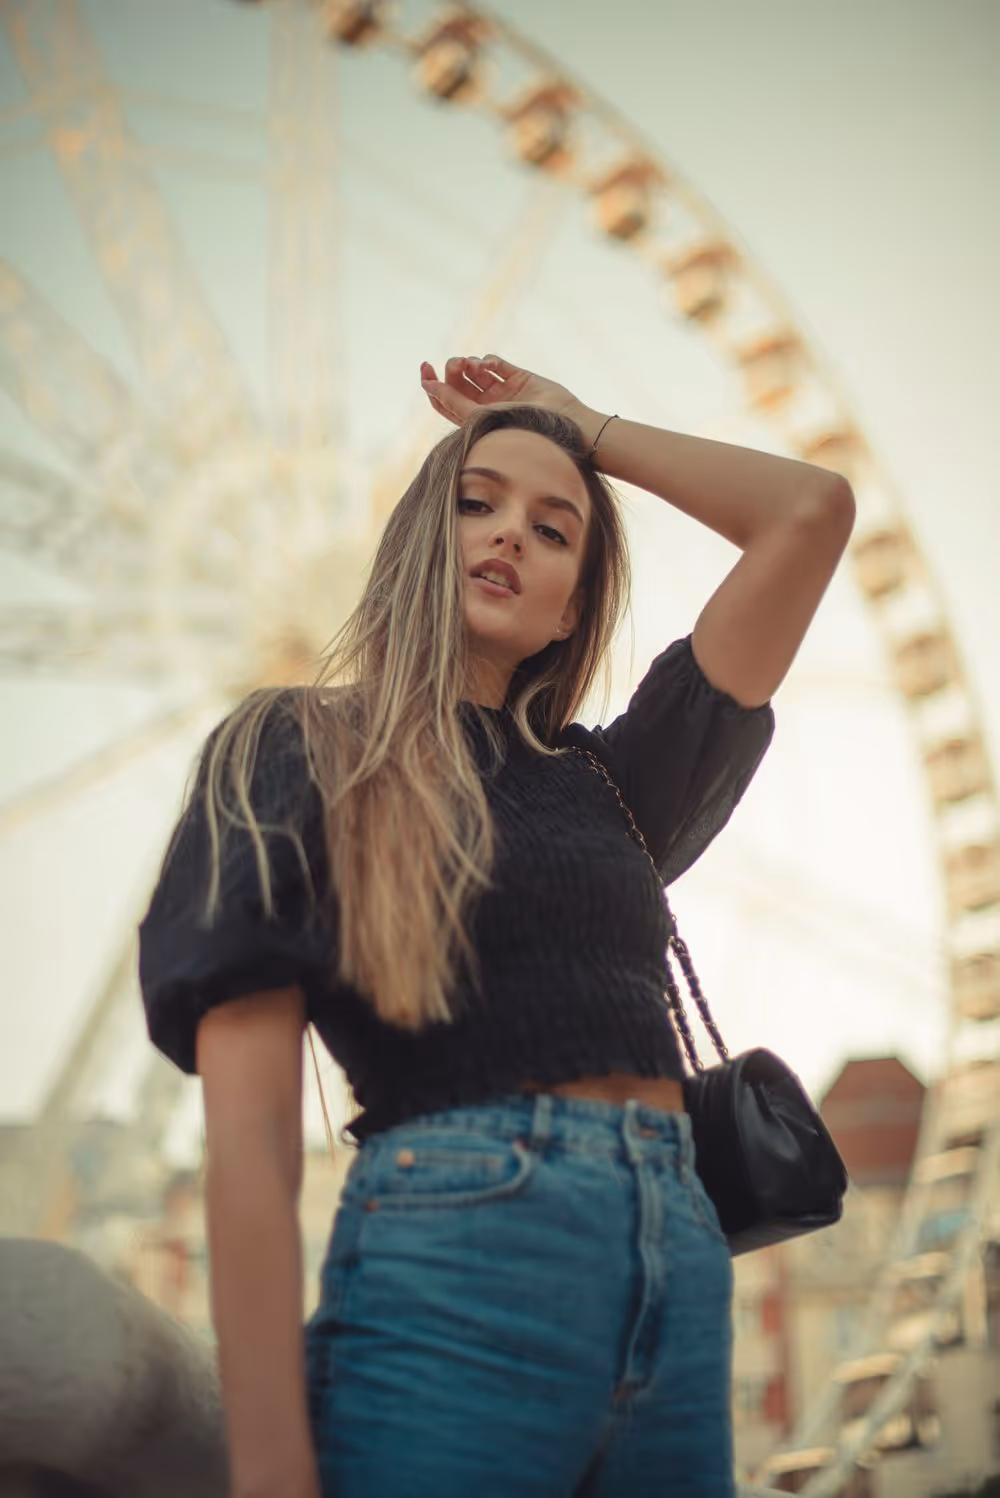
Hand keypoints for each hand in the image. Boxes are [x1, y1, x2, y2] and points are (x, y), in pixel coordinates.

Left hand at [419, 354, 585, 430]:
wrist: (556, 423)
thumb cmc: (516, 428)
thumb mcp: (477, 416)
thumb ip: (452, 401)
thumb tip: (428, 386)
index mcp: (473, 418)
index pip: (444, 400)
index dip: (432, 385)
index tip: (425, 370)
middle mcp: (485, 405)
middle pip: (457, 382)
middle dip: (452, 369)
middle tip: (457, 366)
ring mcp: (501, 390)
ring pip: (474, 370)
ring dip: (468, 363)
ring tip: (473, 365)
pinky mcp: (517, 377)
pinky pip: (494, 362)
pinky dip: (488, 359)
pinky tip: (490, 364)